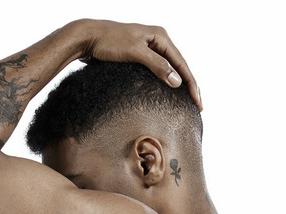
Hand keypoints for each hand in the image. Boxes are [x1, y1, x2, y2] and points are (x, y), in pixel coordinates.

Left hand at [78, 20, 201, 109]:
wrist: (88, 37)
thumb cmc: (108, 42)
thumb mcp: (135, 52)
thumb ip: (157, 66)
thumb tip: (177, 81)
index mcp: (160, 36)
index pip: (182, 63)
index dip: (191, 84)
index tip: (197, 103)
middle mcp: (157, 40)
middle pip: (179, 65)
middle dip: (190, 85)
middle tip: (198, 105)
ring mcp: (149, 47)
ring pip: (170, 68)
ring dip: (180, 84)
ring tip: (188, 100)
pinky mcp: (140, 55)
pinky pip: (159, 69)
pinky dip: (167, 81)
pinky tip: (169, 92)